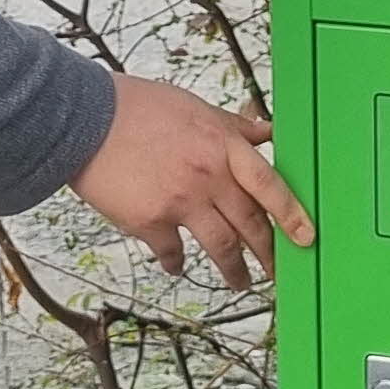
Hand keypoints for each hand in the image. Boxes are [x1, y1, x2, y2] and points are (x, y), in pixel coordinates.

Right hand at [69, 72, 312, 286]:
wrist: (82, 119)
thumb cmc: (134, 107)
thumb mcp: (193, 107)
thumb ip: (232, 126)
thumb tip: (266, 131)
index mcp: (221, 145)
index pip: (270, 184)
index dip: (292, 214)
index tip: (307, 237)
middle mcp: (207, 176)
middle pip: (250, 224)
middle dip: (269, 253)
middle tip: (278, 272)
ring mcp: (180, 201)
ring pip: (221, 247)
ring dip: (234, 270)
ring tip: (240, 282)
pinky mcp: (150, 221)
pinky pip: (172, 252)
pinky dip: (176, 263)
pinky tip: (177, 266)